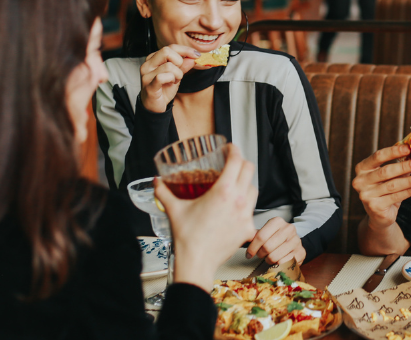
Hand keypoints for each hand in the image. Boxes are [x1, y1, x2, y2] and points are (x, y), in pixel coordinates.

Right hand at [139, 45, 199, 112]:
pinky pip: (162, 77)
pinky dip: (171, 80)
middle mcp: (148, 64)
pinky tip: (170, 84)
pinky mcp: (149, 85)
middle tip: (180, 72)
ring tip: (175, 81)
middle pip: (166, 51)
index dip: (186, 50)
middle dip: (180, 61)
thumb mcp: (177, 74)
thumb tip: (193, 57)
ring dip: (178, 74)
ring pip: (168, 66)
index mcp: (154, 58)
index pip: (171, 47)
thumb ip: (184, 65)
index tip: (197, 55)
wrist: (154, 106)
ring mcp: (146, 75)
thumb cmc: (163, 89)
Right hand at [155, 143, 257, 290]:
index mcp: (223, 191)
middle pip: (249, 171)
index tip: (230, 148)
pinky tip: (236, 208)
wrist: (197, 263)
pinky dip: (246, 206)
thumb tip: (157, 182)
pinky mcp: (248, 229)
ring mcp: (245, 215)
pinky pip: (252, 211)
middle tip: (232, 163)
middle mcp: (238, 201)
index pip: (236, 161)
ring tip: (235, 184)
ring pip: (254, 189)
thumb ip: (163, 192)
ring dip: (246, 183)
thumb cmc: (187, 238)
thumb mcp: (174, 209)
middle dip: (241, 163)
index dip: (234, 150)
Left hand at [246, 217, 306, 265]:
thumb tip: (241, 237)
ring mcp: (296, 240)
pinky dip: (277, 264)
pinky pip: (283, 262)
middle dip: (260, 254)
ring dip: (268, 260)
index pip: (261, 236)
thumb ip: (255, 235)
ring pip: (274, 256)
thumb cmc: (276, 239)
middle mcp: (289, 229)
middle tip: (259, 255)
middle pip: (267, 247)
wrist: (293, 244)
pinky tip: (277, 261)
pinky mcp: (301, 252)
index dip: (252, 247)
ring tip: (268, 258)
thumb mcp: (266, 233)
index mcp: (278, 221)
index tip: (249, 254)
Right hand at [352, 143, 410, 229]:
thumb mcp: (387, 175)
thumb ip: (396, 164)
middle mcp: (360, 181)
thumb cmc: (384, 190)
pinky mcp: (374, 207)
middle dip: (404, 166)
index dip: (393, 151)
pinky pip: (396, 197)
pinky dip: (410, 191)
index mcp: (362, 168)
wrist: (379, 215)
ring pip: (392, 185)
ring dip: (410, 180)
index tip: (408, 148)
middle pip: (385, 171)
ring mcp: (366, 195)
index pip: (378, 156)